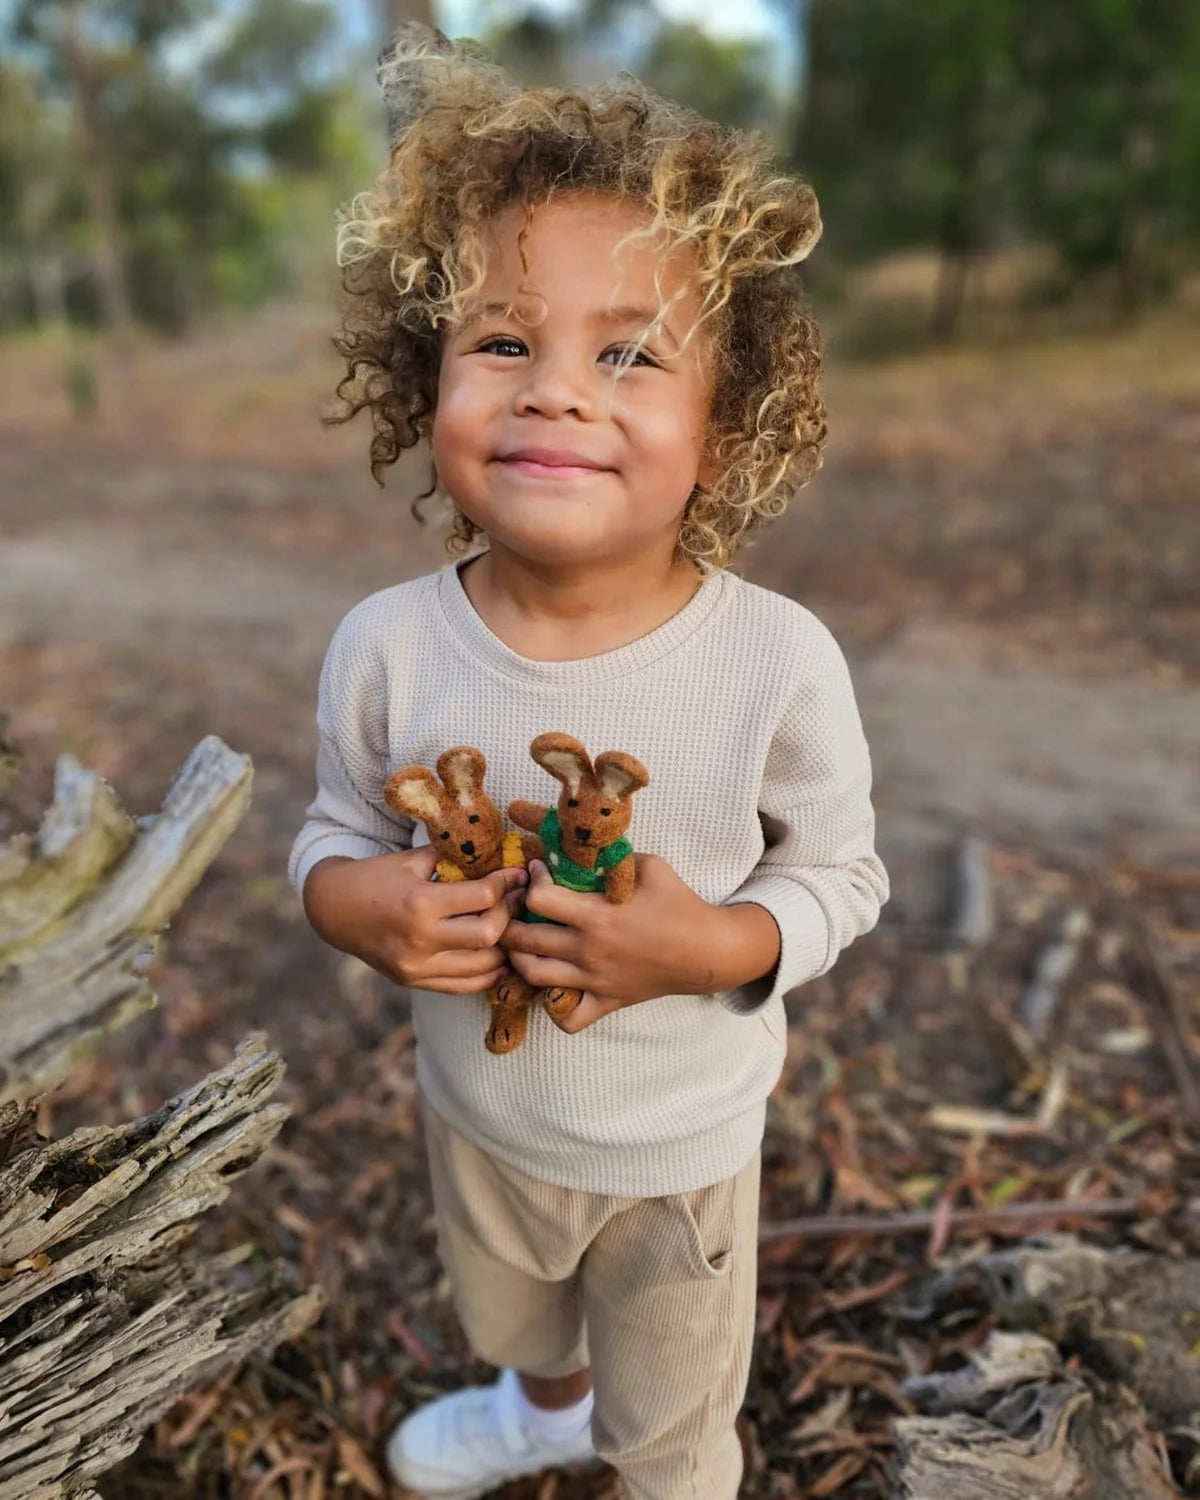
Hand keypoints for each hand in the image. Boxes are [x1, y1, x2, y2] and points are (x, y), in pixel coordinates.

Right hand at [302, 849, 527, 993]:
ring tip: (512, 928)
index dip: (508, 883)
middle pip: (489, 934)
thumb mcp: (412, 861)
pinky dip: (487, 974)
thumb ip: (453, 861)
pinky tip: (499, 957)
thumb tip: (498, 857)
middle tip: (517, 900)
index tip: (520, 874)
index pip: (483, 896)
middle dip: (510, 914)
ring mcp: (416, 966)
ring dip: (504, 948)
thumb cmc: (376, 877)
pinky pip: (462, 986)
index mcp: (420, 903)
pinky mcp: (414, 982)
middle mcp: (420, 940)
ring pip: (482, 966)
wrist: (333, 909)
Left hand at [500, 855, 780, 1031]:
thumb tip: (580, 847)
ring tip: (521, 940)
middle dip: (509, 919)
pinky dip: (552, 1006)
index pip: (539, 898)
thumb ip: (611, 857)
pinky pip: (567, 1019)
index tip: (537, 870)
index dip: (531, 880)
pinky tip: (552, 985)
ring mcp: (595, 980)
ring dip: (518, 956)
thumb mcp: (648, 865)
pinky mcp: (605, 1001)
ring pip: (533, 975)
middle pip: (524, 938)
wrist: (706, 950)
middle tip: (514, 906)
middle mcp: (589, 950)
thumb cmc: (678, 903)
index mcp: (597, 915)